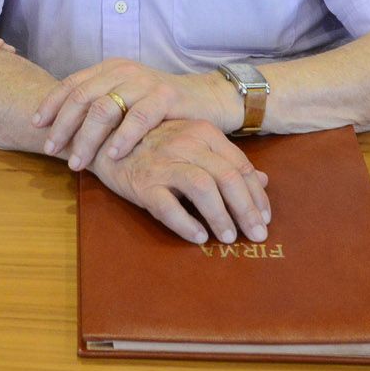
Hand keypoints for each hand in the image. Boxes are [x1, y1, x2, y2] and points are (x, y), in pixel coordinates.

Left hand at [33, 58, 239, 171]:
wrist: (205, 99)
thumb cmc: (159, 106)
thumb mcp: (125, 99)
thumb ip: (99, 106)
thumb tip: (59, 129)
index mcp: (109, 69)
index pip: (72, 84)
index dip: (51, 105)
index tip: (37, 126)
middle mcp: (123, 71)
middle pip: (82, 97)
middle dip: (63, 126)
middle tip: (50, 150)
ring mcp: (144, 83)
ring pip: (105, 108)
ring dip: (87, 138)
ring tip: (77, 162)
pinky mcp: (165, 97)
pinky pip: (138, 118)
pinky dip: (122, 138)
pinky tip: (111, 156)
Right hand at [88, 119, 271, 245]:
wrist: (105, 139)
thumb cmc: (153, 144)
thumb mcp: (192, 145)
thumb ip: (226, 160)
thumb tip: (264, 180)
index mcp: (202, 132)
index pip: (240, 166)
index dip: (257, 195)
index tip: (264, 218)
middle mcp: (185, 143)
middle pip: (227, 177)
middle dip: (247, 210)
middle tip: (257, 235)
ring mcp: (163, 162)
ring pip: (203, 188)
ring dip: (221, 216)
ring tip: (228, 238)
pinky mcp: (142, 182)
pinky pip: (168, 206)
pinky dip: (186, 223)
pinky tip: (198, 237)